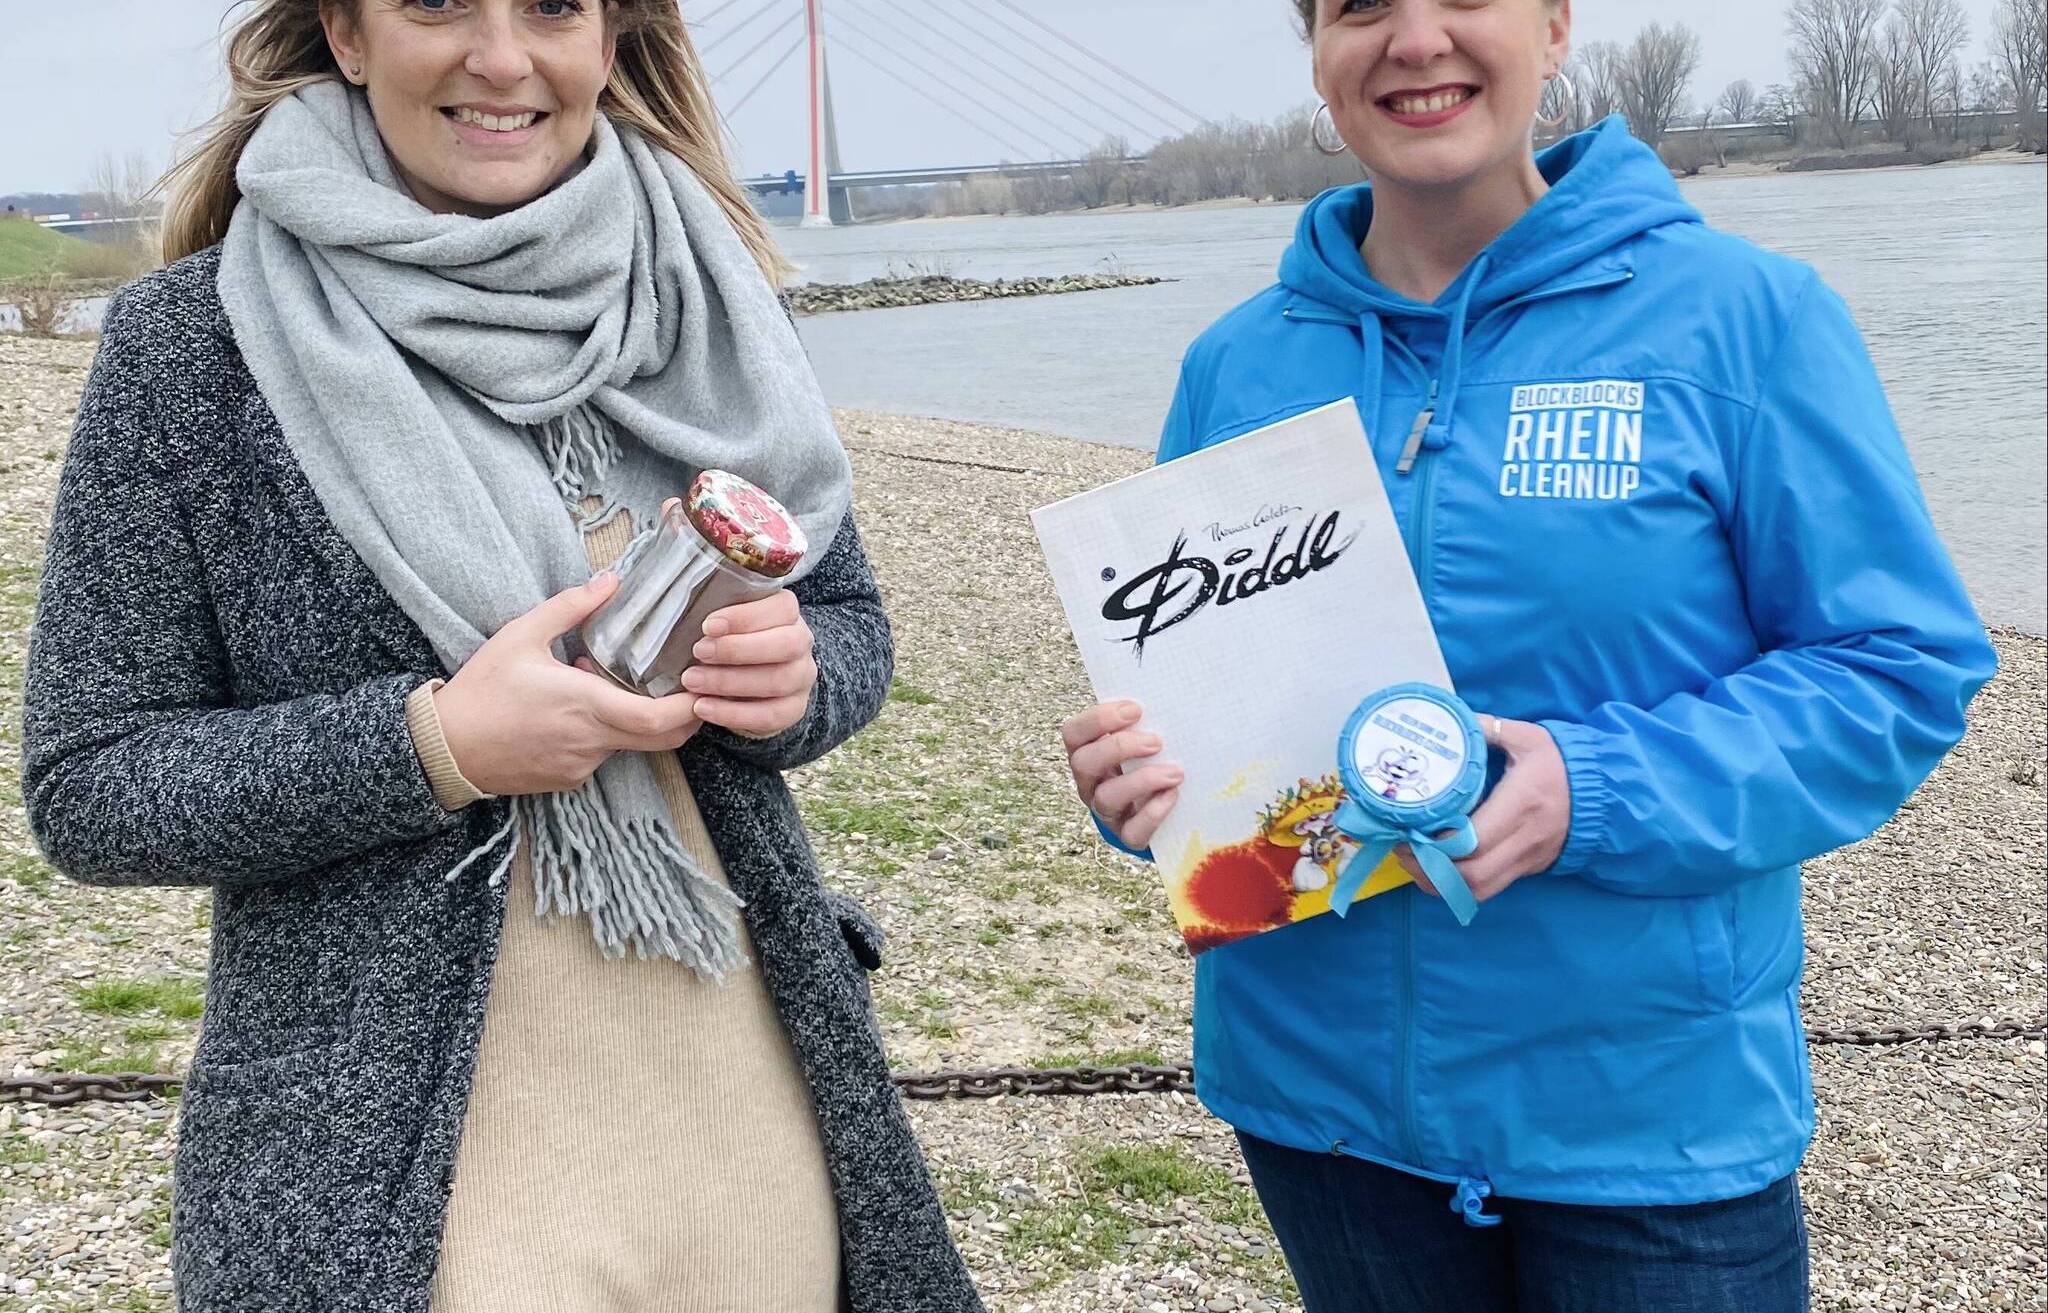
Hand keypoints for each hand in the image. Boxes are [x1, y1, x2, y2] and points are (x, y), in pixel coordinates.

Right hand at [436, 574, 703, 795]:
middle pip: (661, 738)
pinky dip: (603, 733)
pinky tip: (574, 710)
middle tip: (686, 686)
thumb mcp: (521, 635)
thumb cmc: (482, 690)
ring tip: (599, 683)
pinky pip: (601, 755)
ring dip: (630, 718)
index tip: (703, 685)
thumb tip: (610, 580)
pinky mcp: (568, 780)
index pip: (660, 720)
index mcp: (587, 706)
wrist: (443, 748)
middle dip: (682, 716)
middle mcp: (592, 742)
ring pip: (628, 744)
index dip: (691, 707)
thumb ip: (570, 607)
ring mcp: (581, 766)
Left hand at [680, 589, 816, 738]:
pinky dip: (734, 714)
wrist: (748, 678)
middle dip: (737, 650)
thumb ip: (717, 616)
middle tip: (698, 653)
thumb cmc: (729, 639)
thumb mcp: (725, 620)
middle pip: (786, 645)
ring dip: (730, 683)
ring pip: (778, 681)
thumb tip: (683, 611)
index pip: (781, 608)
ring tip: (692, 682)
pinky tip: (703, 708)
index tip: (707, 626)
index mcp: (788, 613)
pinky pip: (771, 715)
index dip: (745, 617)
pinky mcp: (794, 708)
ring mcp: (801, 678)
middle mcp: (802, 643)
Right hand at [1062, 700, 1181, 850]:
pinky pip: (1132, 831)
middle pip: (1084, 763)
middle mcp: (1090, 782)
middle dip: (1119, 748)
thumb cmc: (1149, 761)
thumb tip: (1171, 698)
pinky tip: (1173, 795)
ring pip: (1106, 798)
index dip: (1099, 719)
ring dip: (1141, 781)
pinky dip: (1153, 813)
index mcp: (1087, 752)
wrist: (1160, 808)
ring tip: (1175, 772)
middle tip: (1156, 741)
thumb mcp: (1140, 737)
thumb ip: (1142, 722)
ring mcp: (1106, 811)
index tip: (1135, 710)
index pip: (1074, 732)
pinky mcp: (1127, 836)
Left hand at [1397, 714, 1570, 904]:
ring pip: (1478, 891)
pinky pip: (1490, 888)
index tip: (1409, 830)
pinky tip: (1440, 869)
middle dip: (1429, 869)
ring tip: (1416, 862)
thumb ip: (1487, 729)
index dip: (1436, 844)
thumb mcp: (1527, 737)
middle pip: (1471, 875)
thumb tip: (1449, 721)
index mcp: (1520, 803)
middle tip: (1404, 849)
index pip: (1473, 839)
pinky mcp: (1528, 869)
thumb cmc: (1562, 762)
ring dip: (1441, 884)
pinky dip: (1459, 887)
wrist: (1608, 793)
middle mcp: (1524, 838)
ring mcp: (1527, 859)